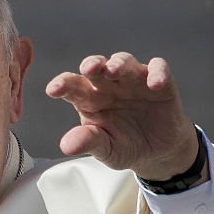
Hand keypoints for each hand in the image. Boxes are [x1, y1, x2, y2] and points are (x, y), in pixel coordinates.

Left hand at [45, 52, 200, 180]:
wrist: (158, 152)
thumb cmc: (125, 147)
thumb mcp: (106, 150)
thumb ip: (89, 142)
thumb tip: (66, 146)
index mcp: (89, 99)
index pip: (72, 86)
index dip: (63, 84)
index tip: (53, 90)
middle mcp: (108, 85)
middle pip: (97, 67)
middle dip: (92, 65)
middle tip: (88, 68)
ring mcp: (133, 80)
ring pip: (124, 61)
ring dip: (119, 63)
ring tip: (115, 70)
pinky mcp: (160, 82)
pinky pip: (158, 68)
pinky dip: (157, 73)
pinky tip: (155, 84)